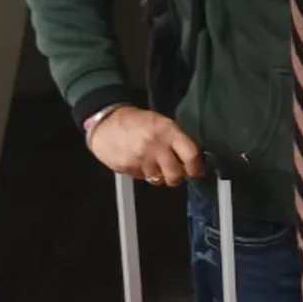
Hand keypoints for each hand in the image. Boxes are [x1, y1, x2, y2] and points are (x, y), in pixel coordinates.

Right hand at [89, 106, 204, 185]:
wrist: (106, 123)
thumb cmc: (138, 122)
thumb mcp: (162, 123)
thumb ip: (177, 140)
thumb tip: (193, 158)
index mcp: (169, 132)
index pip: (191, 155)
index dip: (196, 167)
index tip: (197, 170)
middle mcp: (157, 147)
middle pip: (176, 175)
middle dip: (177, 176)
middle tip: (175, 171)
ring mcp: (141, 159)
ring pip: (159, 179)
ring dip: (159, 175)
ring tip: (153, 162)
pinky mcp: (128, 168)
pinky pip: (143, 178)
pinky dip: (144, 173)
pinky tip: (139, 161)